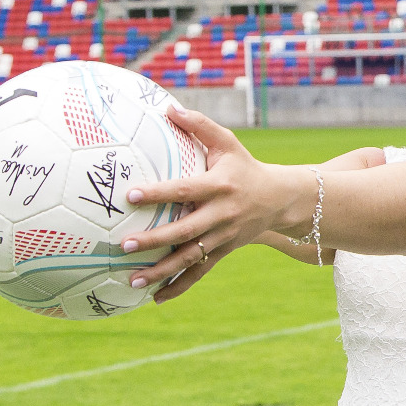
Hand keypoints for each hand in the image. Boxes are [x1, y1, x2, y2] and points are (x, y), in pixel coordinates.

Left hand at [122, 105, 302, 303]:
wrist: (280, 200)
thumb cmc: (245, 167)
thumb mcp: (228, 143)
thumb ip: (199, 126)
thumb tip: (168, 108)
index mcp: (219, 186)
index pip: (185, 190)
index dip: (159, 193)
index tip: (131, 196)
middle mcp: (221, 214)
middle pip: (185, 230)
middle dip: (155, 239)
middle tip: (124, 245)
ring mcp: (223, 237)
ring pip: (190, 257)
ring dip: (162, 271)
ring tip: (133, 280)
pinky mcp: (223, 251)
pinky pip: (199, 272)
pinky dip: (179, 287)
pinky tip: (155, 297)